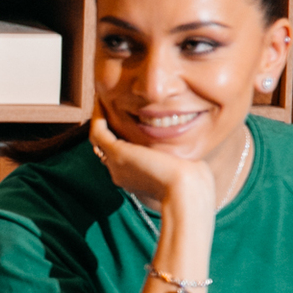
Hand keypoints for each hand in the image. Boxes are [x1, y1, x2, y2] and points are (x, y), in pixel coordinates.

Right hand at [90, 102, 216, 216]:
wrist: (186, 192)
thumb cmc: (194, 184)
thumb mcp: (185, 168)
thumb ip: (180, 159)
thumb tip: (190, 153)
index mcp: (136, 179)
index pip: (124, 156)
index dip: (125, 138)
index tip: (131, 120)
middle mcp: (122, 172)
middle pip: (109, 147)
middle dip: (111, 127)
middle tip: (112, 105)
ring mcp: (116, 164)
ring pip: (99, 139)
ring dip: (100, 119)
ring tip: (104, 100)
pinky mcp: (116, 153)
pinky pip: (98, 131)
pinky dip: (98, 116)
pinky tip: (103, 100)